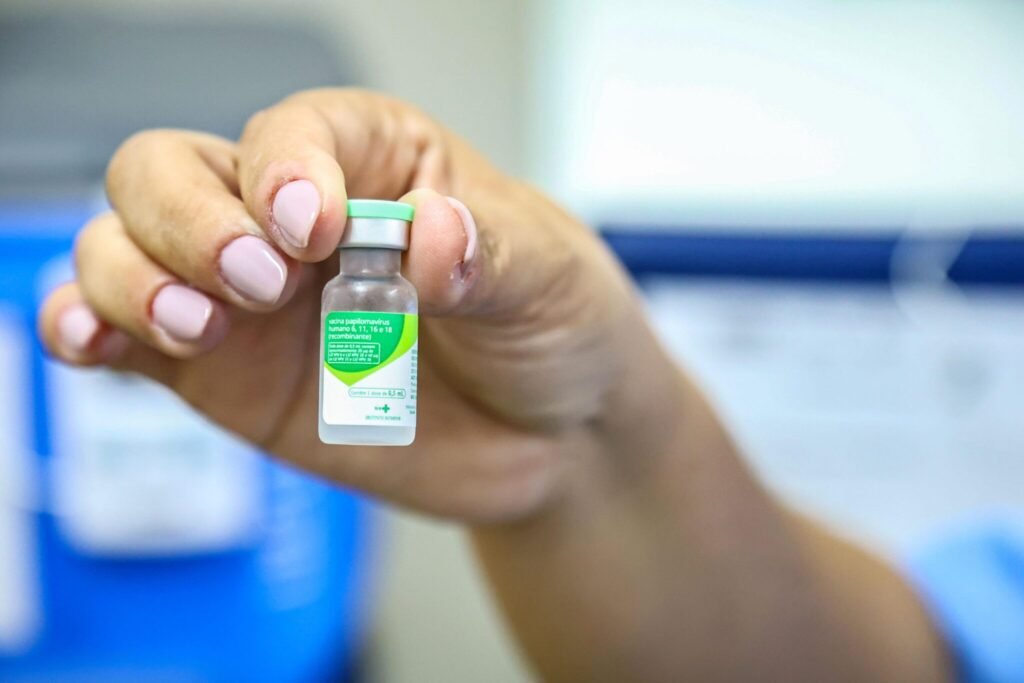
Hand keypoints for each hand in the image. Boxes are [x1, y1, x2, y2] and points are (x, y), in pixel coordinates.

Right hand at [39, 89, 681, 522]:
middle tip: (261, 282)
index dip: (283, 169)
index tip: (311, 229)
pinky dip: (89, 329)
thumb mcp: (548, 275)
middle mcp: (291, 219)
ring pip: (124, 246)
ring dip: (131, 277)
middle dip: (191, 221)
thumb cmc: (553, 323)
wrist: (553, 436)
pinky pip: (124, 336)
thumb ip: (488, 251)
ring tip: (200, 326)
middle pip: (171, 171)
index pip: (291, 131)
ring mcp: (248, 298)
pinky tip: (97, 344)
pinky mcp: (224, 373)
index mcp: (373, 161)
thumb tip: (428, 236)